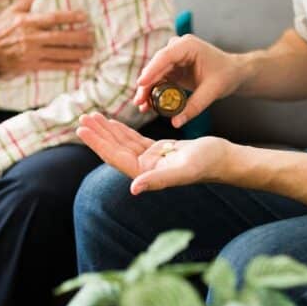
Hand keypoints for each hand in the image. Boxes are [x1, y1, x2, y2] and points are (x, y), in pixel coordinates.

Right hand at [0, 0, 93, 77]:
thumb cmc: (1, 28)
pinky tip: (79, 64)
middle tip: (92, 35)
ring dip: (77, 53)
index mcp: (27, 22)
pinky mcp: (32, 66)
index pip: (53, 18)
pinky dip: (67, 65)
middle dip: (79, 37)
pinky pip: (53, 66)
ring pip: (60, 53)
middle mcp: (31, 38)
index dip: (71, 17)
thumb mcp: (12, 10)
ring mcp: (32, 53)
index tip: (84, 16)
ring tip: (90, 50)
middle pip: (61, 37)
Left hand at [77, 113, 231, 194]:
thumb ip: (159, 180)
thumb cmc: (209, 164)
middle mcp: (145, 169)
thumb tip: (134, 188)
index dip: (98, 143)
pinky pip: (135, 139)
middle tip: (82, 118)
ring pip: (123, 143)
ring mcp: (151, 160)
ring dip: (107, 130)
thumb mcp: (184, 169)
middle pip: (115, 149)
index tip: (82, 130)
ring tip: (91, 117)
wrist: (225, 159)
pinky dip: (123, 129)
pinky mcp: (158, 151)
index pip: (116, 157)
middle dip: (98, 134)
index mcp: (147, 174)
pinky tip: (112, 122)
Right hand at [132, 34, 243, 126]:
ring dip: (148, 90)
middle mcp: (177, 48)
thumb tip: (176, 123)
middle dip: (146, 85)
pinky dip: (155, 92)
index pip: (165, 56)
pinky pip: (159, 80)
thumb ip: (194, 107)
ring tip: (141, 107)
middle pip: (156, 66)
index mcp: (188, 45)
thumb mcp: (212, 91)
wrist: (234, 72)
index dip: (151, 70)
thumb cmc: (226, 75)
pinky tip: (149, 105)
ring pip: (155, 74)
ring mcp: (173, 57)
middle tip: (138, 102)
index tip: (141, 84)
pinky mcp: (172, 68)